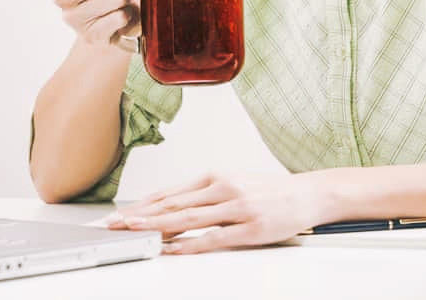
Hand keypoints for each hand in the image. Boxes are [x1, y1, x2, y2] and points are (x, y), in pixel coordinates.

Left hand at [106, 172, 326, 253]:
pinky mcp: (251, 228)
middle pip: (173, 204)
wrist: (309, 193)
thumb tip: (173, 210)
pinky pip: (215, 238)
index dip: (142, 204)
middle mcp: (223, 188)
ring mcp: (237, 208)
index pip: (170, 193)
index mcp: (216, 176)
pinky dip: (192, 245)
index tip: (120, 214)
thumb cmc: (271, 191)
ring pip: (189, 219)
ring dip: (158, 227)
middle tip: (116, 224)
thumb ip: (205, 196)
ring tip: (135, 232)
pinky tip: (175, 249)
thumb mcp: (234, 183)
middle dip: (141, 215)